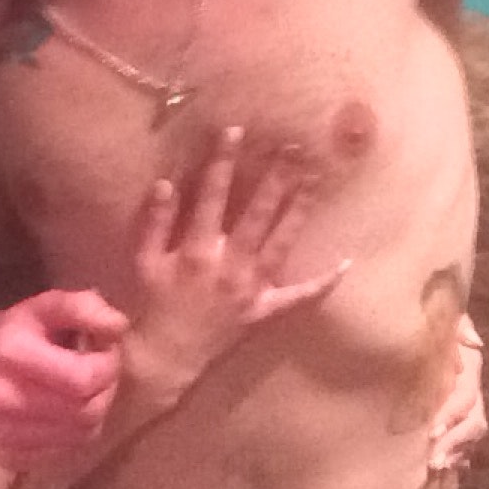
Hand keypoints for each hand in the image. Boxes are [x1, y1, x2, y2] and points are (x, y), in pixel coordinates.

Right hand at [0, 290, 129, 473]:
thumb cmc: (22, 330)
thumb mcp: (49, 306)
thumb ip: (84, 307)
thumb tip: (118, 325)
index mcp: (8, 353)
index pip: (82, 379)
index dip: (107, 365)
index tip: (105, 350)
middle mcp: (0, 397)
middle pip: (86, 411)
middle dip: (105, 389)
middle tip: (99, 371)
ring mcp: (1, 432)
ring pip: (82, 435)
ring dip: (95, 411)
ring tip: (84, 389)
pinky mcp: (7, 456)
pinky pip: (67, 453)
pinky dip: (77, 432)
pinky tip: (66, 410)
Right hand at [127, 127, 349, 404]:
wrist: (168, 357)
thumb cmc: (153, 303)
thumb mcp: (144, 261)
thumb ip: (155, 222)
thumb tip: (167, 183)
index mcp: (197, 250)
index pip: (212, 196)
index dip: (222, 162)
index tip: (235, 131)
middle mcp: (229, 265)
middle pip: (257, 214)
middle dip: (276, 178)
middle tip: (294, 148)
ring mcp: (252, 289)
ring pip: (282, 243)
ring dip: (299, 210)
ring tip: (315, 180)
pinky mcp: (265, 310)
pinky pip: (298, 296)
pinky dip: (322, 282)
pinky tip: (345, 263)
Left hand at [428, 314, 487, 471]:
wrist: (426, 331)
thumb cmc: (429, 320)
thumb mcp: (444, 318)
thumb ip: (458, 325)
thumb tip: (476, 343)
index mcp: (469, 367)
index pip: (466, 395)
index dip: (451, 413)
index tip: (431, 430)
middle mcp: (474, 388)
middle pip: (473, 420)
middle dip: (453, 440)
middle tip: (432, 457)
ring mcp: (472, 405)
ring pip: (472, 433)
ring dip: (456, 450)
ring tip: (436, 466)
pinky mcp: (463, 416)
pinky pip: (469, 441)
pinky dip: (460, 454)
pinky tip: (447, 465)